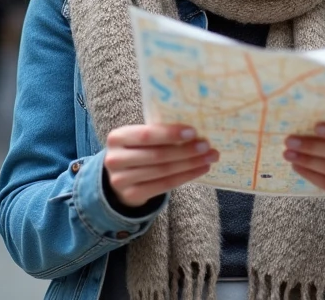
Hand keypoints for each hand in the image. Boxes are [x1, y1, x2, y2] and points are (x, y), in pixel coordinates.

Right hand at [104, 124, 218, 208]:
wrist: (120, 178)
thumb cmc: (136, 151)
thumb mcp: (138, 139)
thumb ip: (158, 133)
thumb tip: (194, 130)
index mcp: (117, 137)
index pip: (146, 135)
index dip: (170, 134)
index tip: (193, 131)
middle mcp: (115, 159)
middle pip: (157, 155)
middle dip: (186, 150)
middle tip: (207, 146)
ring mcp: (121, 180)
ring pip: (163, 171)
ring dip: (190, 164)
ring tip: (209, 158)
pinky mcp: (131, 195)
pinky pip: (164, 185)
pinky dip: (185, 177)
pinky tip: (200, 170)